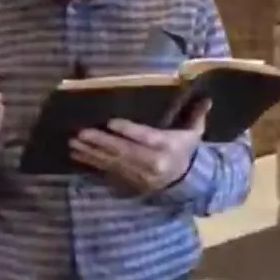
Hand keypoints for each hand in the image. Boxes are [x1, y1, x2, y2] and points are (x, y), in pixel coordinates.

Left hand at [69, 100, 211, 191]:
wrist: (184, 182)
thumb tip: (206, 96)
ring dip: (90, 153)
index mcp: (168, 147)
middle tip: (80, 132)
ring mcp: (139, 175)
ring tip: (73, 143)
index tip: (111, 122)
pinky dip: (91, 163)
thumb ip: (196, 114)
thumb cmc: (184, 149)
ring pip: (112, 162)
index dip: (128, 130)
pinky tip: (77, 155)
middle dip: (100, 142)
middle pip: (124, 151)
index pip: (146, 138)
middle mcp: (153, 163)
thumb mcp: (193, 132)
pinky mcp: (129, 182)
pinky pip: (108, 172)